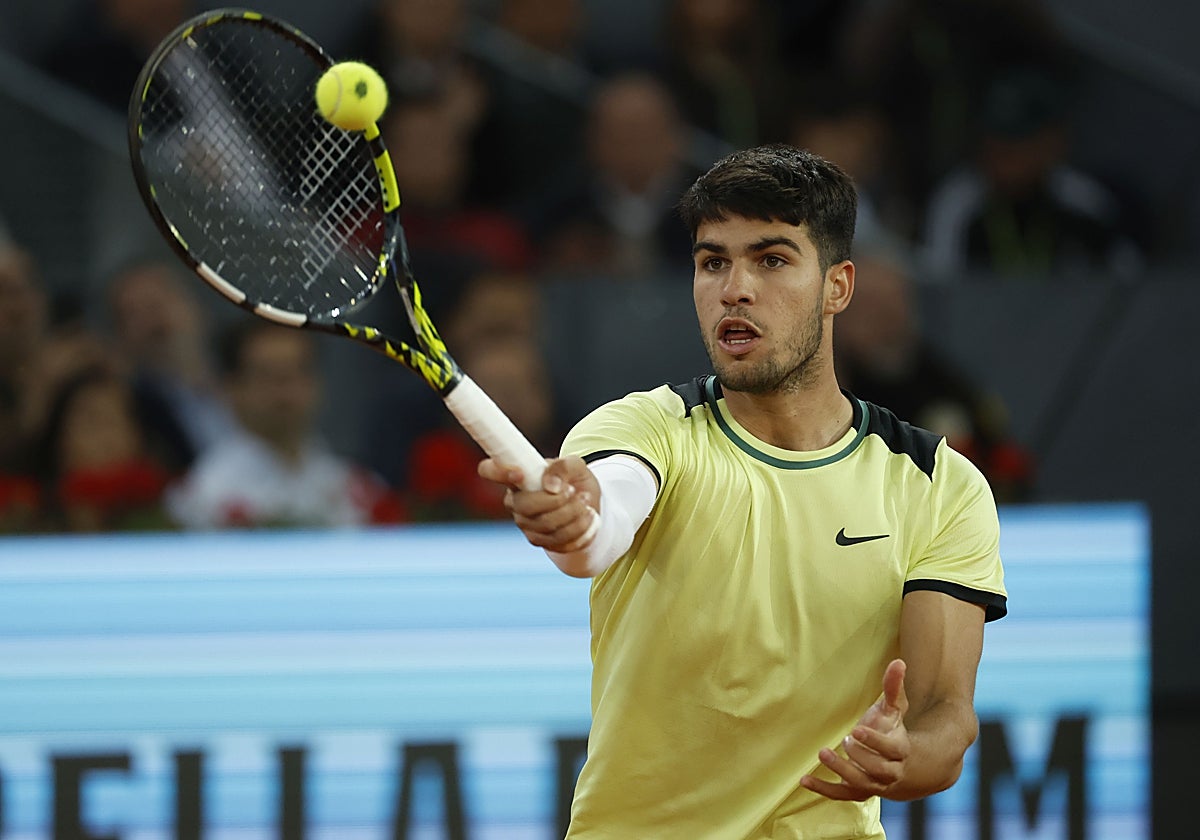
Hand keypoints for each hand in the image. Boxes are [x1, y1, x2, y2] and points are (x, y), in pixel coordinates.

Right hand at [478, 456, 599, 552]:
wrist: (588, 504)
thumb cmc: (574, 480)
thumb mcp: (576, 465)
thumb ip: (563, 467)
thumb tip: (551, 485)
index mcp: (516, 477)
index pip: (490, 470)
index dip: (498, 471)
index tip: (518, 473)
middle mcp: (515, 502)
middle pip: (525, 506)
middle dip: (556, 501)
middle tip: (574, 491)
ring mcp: (526, 525)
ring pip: (546, 526)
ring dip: (573, 513)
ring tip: (586, 501)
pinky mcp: (541, 542)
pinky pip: (559, 541)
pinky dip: (580, 529)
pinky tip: (588, 517)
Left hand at [800, 659, 910, 800]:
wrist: (898, 764)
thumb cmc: (891, 730)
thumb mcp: (893, 710)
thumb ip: (893, 688)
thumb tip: (898, 662)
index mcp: (900, 750)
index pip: (892, 750)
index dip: (875, 741)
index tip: (856, 729)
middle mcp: (890, 772)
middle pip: (878, 769)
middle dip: (860, 756)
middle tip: (845, 740)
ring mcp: (874, 784)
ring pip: (861, 784)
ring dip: (842, 770)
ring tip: (823, 753)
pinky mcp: (858, 792)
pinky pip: (841, 795)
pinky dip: (823, 789)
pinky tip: (804, 780)